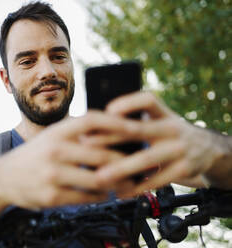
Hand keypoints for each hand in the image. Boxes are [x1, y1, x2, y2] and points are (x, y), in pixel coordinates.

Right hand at [0, 112, 128, 208]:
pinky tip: (105, 193)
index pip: (91, 119)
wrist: (4, 177)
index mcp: (57, 131)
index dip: (116, 122)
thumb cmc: (35, 154)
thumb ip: (77, 133)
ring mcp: (52, 174)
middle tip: (139, 165)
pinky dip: (101, 196)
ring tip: (125, 182)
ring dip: (116, 182)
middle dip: (124, 161)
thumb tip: (113, 129)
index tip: (135, 128)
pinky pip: (87, 197)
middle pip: (101, 153)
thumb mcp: (52, 136)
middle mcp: (54, 150)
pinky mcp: (52, 196)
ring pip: (98, 179)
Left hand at [96, 92, 224, 196]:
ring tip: (100, 176)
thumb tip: (93, 125)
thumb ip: (134, 121)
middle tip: (86, 144)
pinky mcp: (183, 169)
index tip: (108, 110)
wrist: (208, 149)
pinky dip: (136, 188)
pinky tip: (120, 192)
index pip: (148, 100)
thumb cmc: (169, 134)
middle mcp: (172, 128)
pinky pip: (156, 181)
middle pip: (139, 130)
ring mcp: (179, 149)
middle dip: (110, 137)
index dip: (129, 102)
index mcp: (164, 113)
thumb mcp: (159, 121)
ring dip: (121, 168)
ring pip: (146, 159)